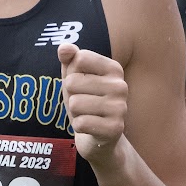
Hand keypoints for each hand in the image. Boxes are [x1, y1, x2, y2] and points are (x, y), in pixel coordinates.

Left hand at [58, 43, 128, 167]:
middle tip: (84, 104)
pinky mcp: (115, 129)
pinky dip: (79, 126)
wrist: (98, 137)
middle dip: (71, 96)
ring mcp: (120, 108)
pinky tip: (90, 128)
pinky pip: (80, 123)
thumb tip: (64, 48)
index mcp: (114, 68)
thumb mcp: (74, 77)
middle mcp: (121, 86)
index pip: (78, 59)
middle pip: (72, 82)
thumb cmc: (85, 101)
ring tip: (87, 115)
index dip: (71, 73)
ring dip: (75, 112)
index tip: (82, 84)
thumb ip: (69, 59)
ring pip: (74, 103)